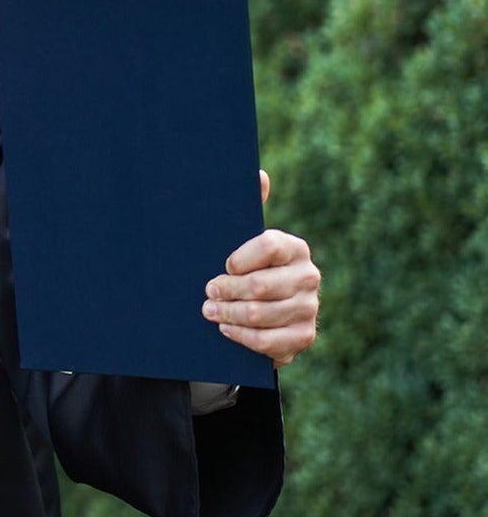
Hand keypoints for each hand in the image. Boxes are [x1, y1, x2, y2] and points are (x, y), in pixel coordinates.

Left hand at [202, 171, 320, 366]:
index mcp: (294, 248)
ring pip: (260, 314)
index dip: (239, 258)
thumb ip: (249, 208)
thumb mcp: (242, 241)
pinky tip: (226, 329)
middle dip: (226, 290)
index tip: (223, 265)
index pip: (268, 246)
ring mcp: (309, 308)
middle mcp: (308, 276)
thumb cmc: (246, 270)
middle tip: (207, 292)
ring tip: (209, 311)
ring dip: (228, 314)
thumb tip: (259, 174)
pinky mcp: (303, 336)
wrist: (261, 313)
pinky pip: (268, 341)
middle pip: (260, 285)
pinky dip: (242, 336)